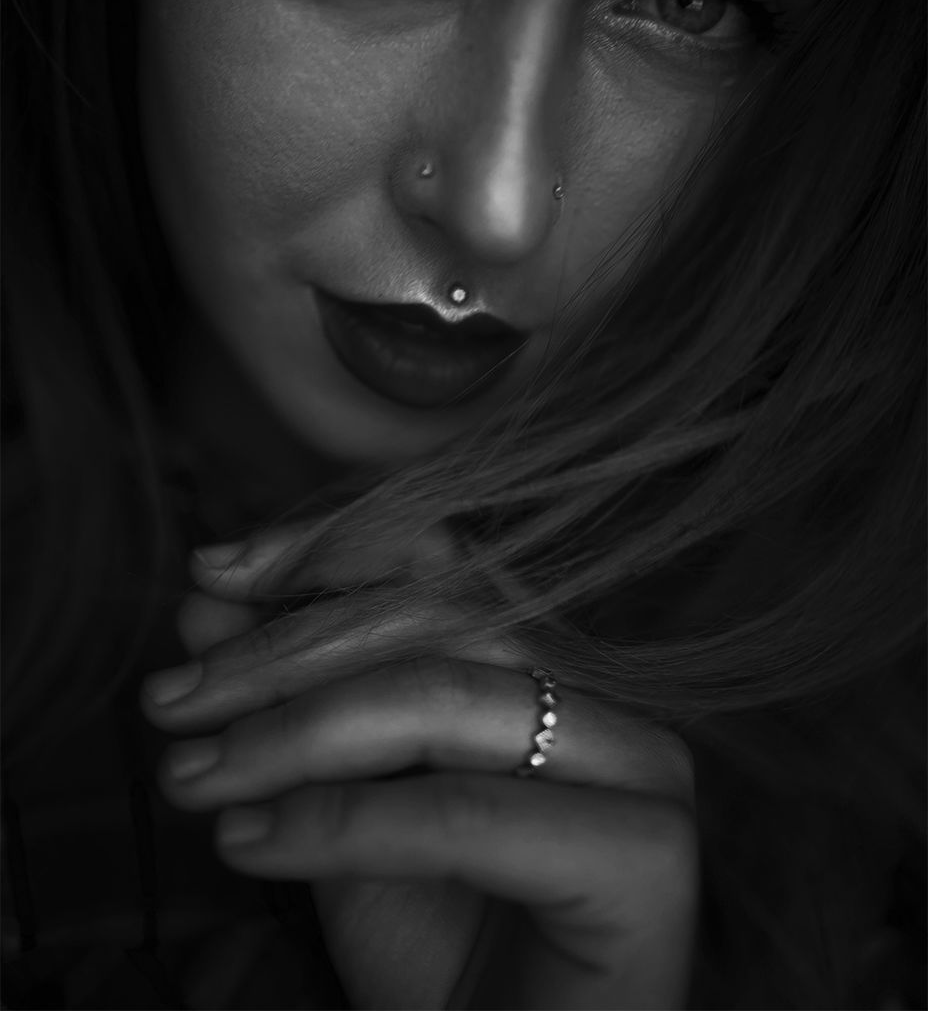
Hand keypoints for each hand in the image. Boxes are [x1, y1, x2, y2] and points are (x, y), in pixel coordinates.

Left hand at [141, 528, 697, 1009]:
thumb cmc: (432, 947)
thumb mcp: (336, 803)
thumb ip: (288, 702)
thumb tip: (203, 604)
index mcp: (547, 670)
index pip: (442, 557)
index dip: (326, 547)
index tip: (215, 569)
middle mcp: (605, 700)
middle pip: (434, 622)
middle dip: (282, 654)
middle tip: (171, 700)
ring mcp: (640, 771)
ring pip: (444, 699)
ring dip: (294, 732)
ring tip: (192, 775)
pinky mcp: (646, 858)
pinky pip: (461, 813)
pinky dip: (338, 821)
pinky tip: (246, 840)